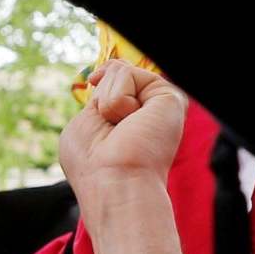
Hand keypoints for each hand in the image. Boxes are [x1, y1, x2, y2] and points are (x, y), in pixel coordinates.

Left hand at [59, 60, 186, 198]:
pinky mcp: (170, 97)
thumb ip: (97, 98)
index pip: (114, 79)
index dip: (101, 78)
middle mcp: (148, 110)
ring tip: (123, 131)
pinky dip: (116, 100)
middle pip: (113, 72)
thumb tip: (99, 76)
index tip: (96, 94)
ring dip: (108, 103)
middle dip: (101, 100)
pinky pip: (127, 73)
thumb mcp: (84, 124)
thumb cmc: (94, 166)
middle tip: (114, 134)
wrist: (115, 183)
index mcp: (130, 119)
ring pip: (120, 71)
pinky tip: (131, 123)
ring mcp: (160, 103)